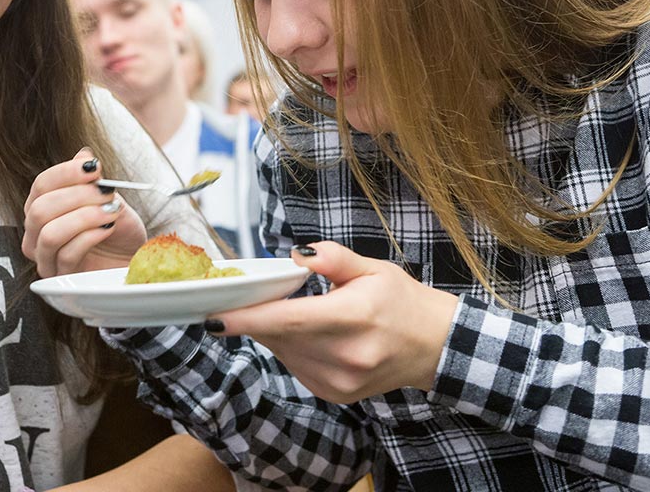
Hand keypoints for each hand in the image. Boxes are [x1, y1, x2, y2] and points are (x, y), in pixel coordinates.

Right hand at [23, 148, 148, 277]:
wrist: (133, 257)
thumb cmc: (118, 228)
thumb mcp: (108, 198)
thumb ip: (92, 180)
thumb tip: (83, 154)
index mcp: (42, 206)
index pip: (42, 185)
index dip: (66, 173)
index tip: (94, 167)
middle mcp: (36, 233)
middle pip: (40, 209)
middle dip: (77, 197)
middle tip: (106, 193)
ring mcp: (45, 258)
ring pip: (50, 234)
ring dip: (84, 218)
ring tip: (110, 212)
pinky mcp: (61, 278)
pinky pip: (67, 255)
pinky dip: (90, 237)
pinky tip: (108, 228)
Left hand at [208, 241, 459, 401]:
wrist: (436, 346)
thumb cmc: (402, 302)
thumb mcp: (373, 269)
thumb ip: (333, 259)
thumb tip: (296, 256)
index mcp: (355, 317)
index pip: (289, 320)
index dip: (248, 319)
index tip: (213, 317)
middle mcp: (346, 355)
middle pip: (279, 336)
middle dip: (255, 318)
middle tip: (240, 298)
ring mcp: (341, 381)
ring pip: (284, 353)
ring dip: (273, 332)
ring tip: (290, 312)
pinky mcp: (336, 394)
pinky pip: (296, 367)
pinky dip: (289, 349)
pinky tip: (306, 334)